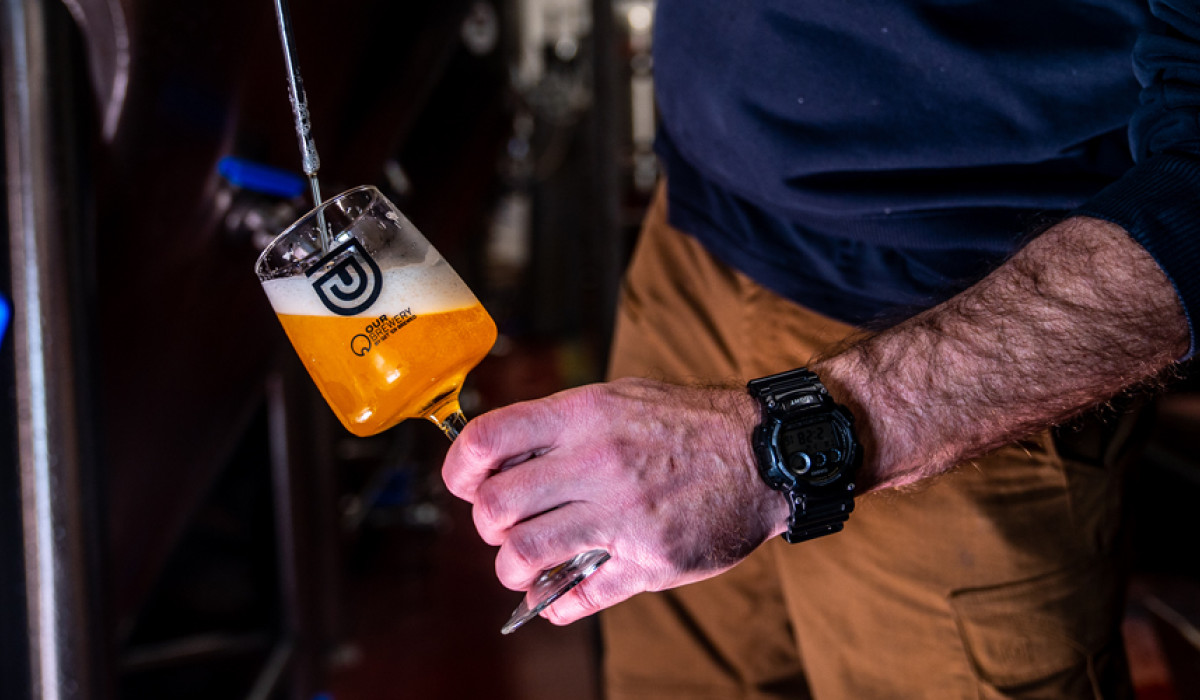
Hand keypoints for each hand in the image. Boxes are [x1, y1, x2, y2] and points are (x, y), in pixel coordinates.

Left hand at [441, 377, 788, 626]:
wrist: (765, 452)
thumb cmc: (687, 423)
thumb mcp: (619, 398)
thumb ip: (559, 424)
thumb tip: (497, 455)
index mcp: (586, 416)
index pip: (488, 440)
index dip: (459, 468)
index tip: (464, 482)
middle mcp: (599, 463)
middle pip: (495, 506)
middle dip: (488, 524)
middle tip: (504, 526)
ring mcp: (624, 515)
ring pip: (525, 556)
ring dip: (513, 568)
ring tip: (528, 564)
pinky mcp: (649, 560)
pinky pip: (578, 597)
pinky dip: (557, 604)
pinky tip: (562, 593)